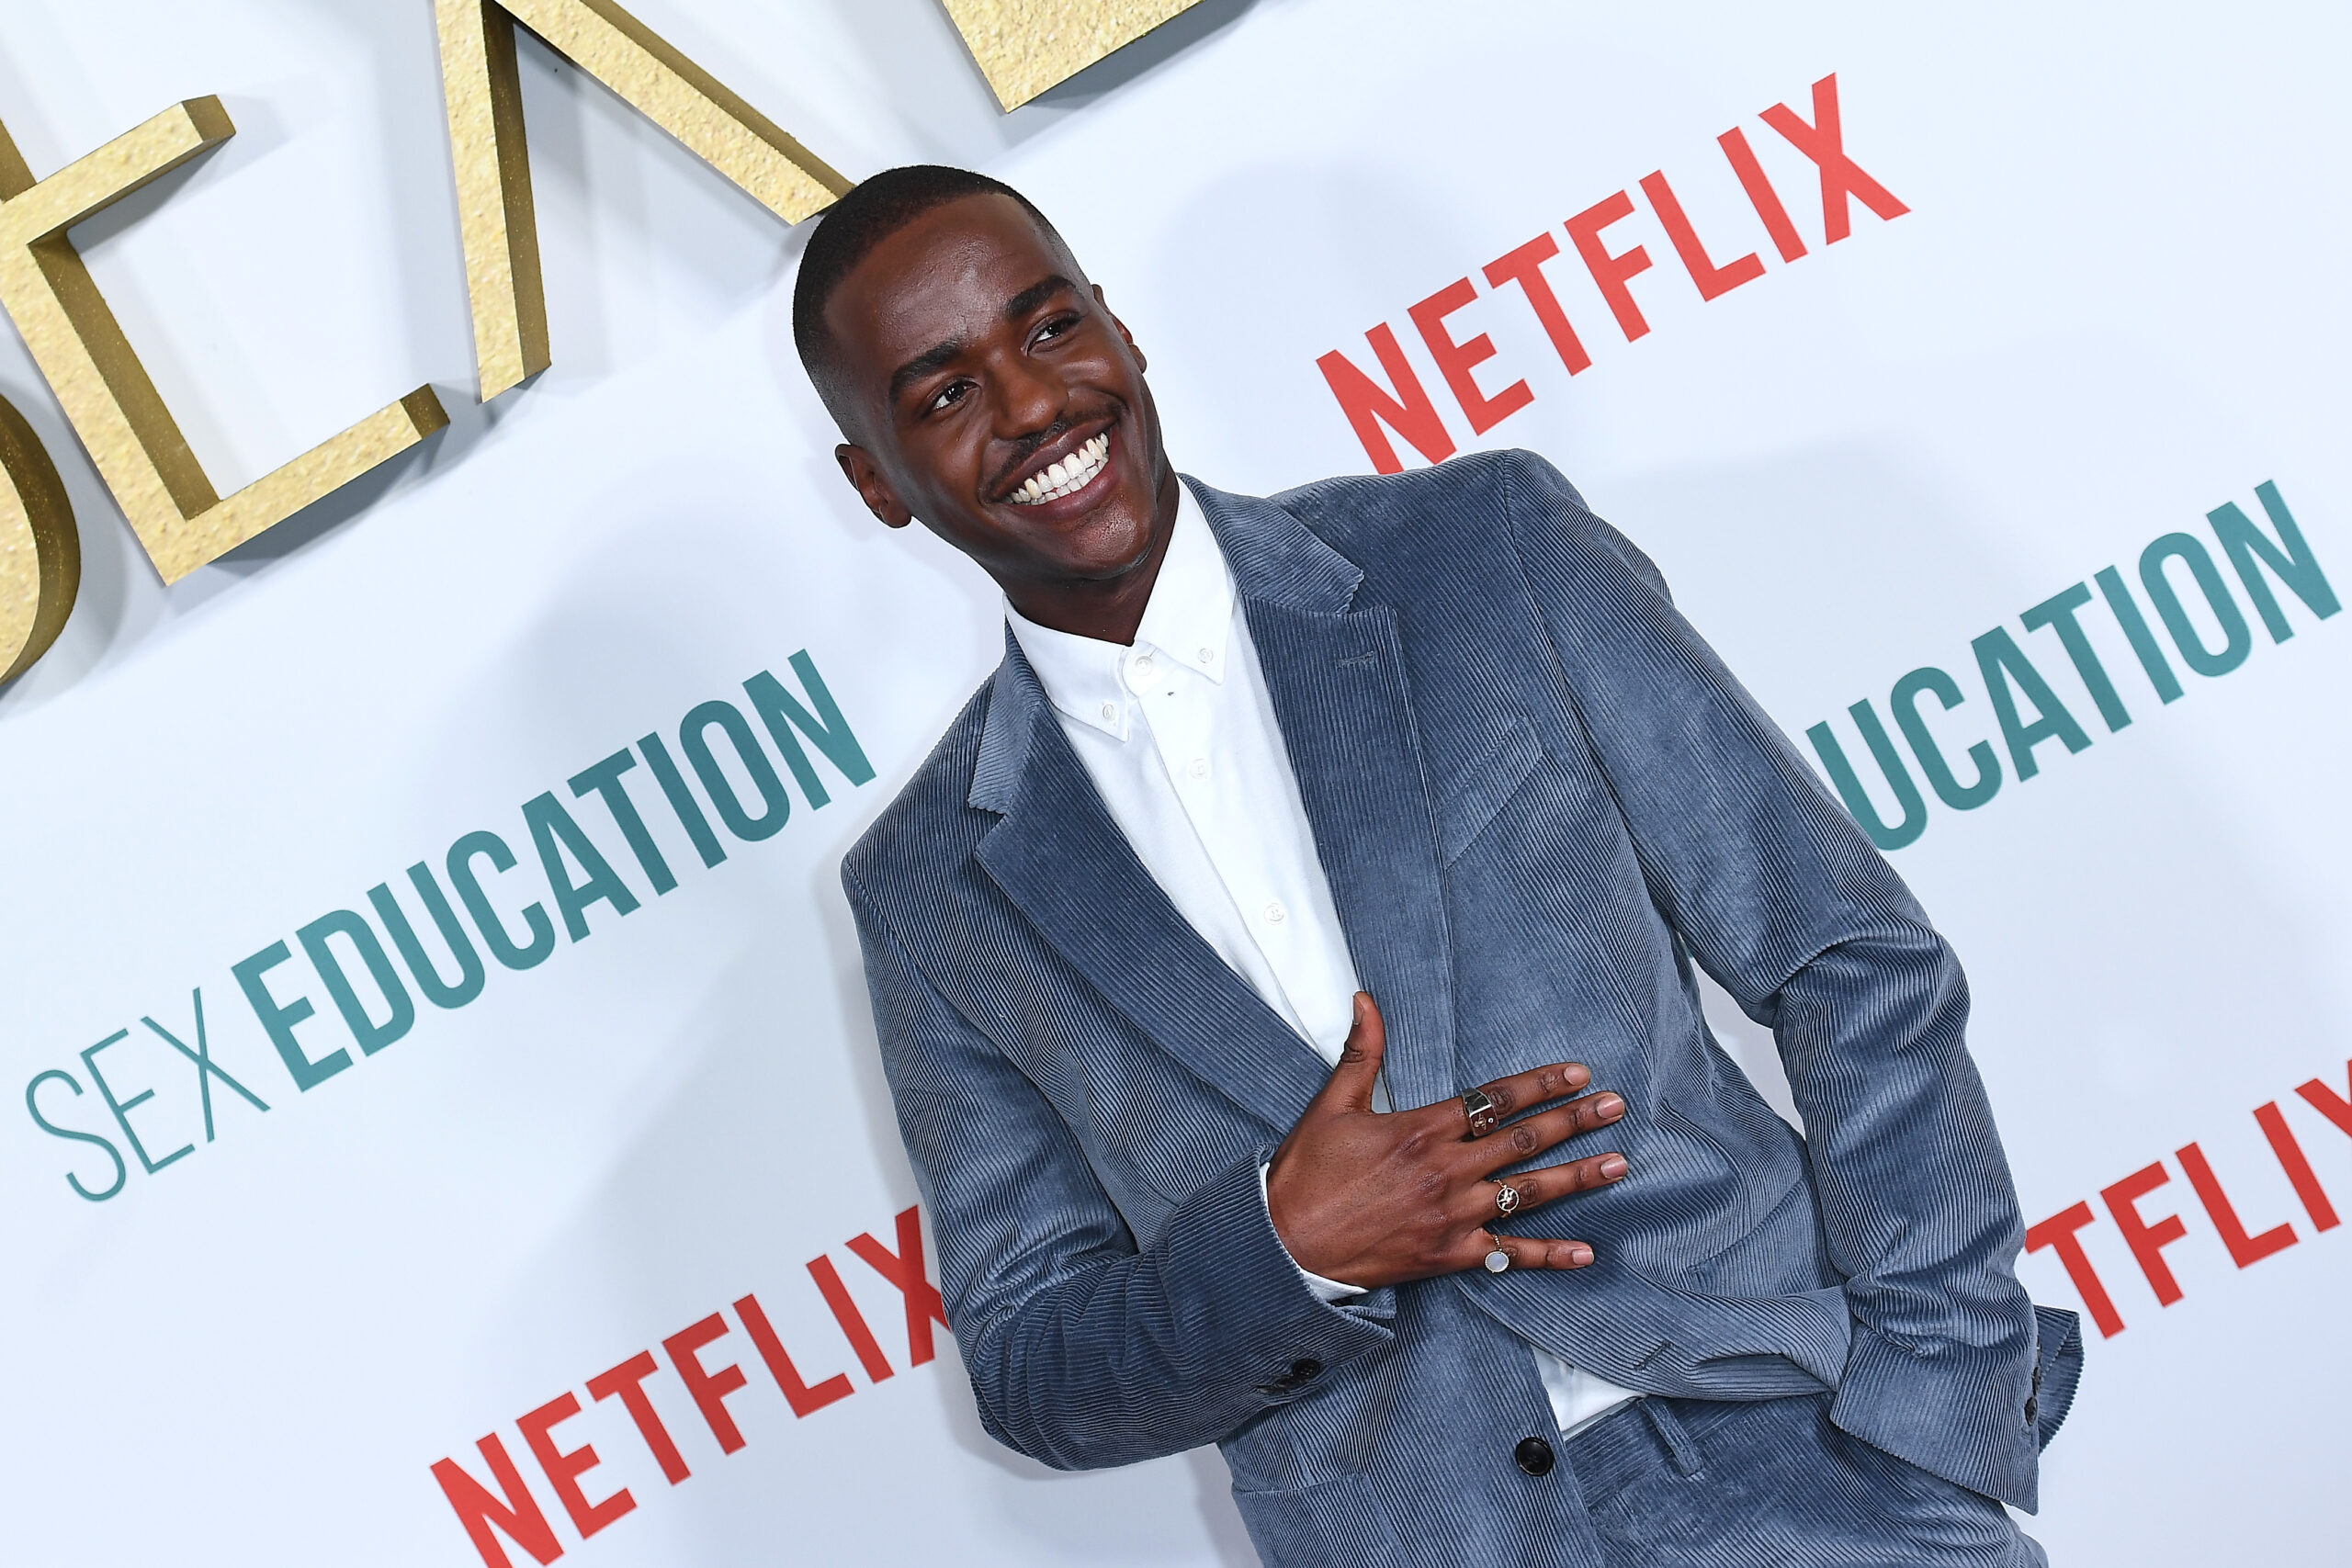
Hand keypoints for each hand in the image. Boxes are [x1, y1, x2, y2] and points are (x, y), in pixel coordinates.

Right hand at [1264, 992, 1628, 1289]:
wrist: (1287, 1245)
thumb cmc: (1306, 1175)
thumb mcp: (1332, 1105)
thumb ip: (1361, 1052)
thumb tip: (1366, 999)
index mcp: (1421, 1129)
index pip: (1495, 1099)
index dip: (1541, 1084)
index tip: (1578, 1074)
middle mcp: (1447, 1170)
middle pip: (1524, 1139)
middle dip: (1575, 1121)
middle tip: (1616, 1107)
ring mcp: (1453, 1216)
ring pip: (1529, 1192)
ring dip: (1578, 1176)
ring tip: (1618, 1163)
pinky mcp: (1449, 1256)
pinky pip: (1510, 1256)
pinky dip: (1550, 1255)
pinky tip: (1585, 1251)